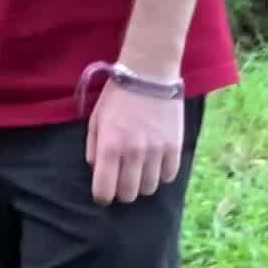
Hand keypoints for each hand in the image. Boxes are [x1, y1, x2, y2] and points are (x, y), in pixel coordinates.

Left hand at [86, 82, 183, 204]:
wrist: (150, 72)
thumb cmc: (118, 95)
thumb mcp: (96, 119)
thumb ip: (93, 149)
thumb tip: (98, 171)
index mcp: (109, 147)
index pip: (104, 192)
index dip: (102, 196)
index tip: (104, 190)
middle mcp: (133, 153)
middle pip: (128, 195)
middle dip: (122, 191)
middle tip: (122, 178)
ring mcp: (156, 151)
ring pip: (149, 189)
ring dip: (142, 183)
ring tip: (140, 169)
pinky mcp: (174, 146)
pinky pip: (168, 176)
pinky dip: (161, 174)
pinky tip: (156, 163)